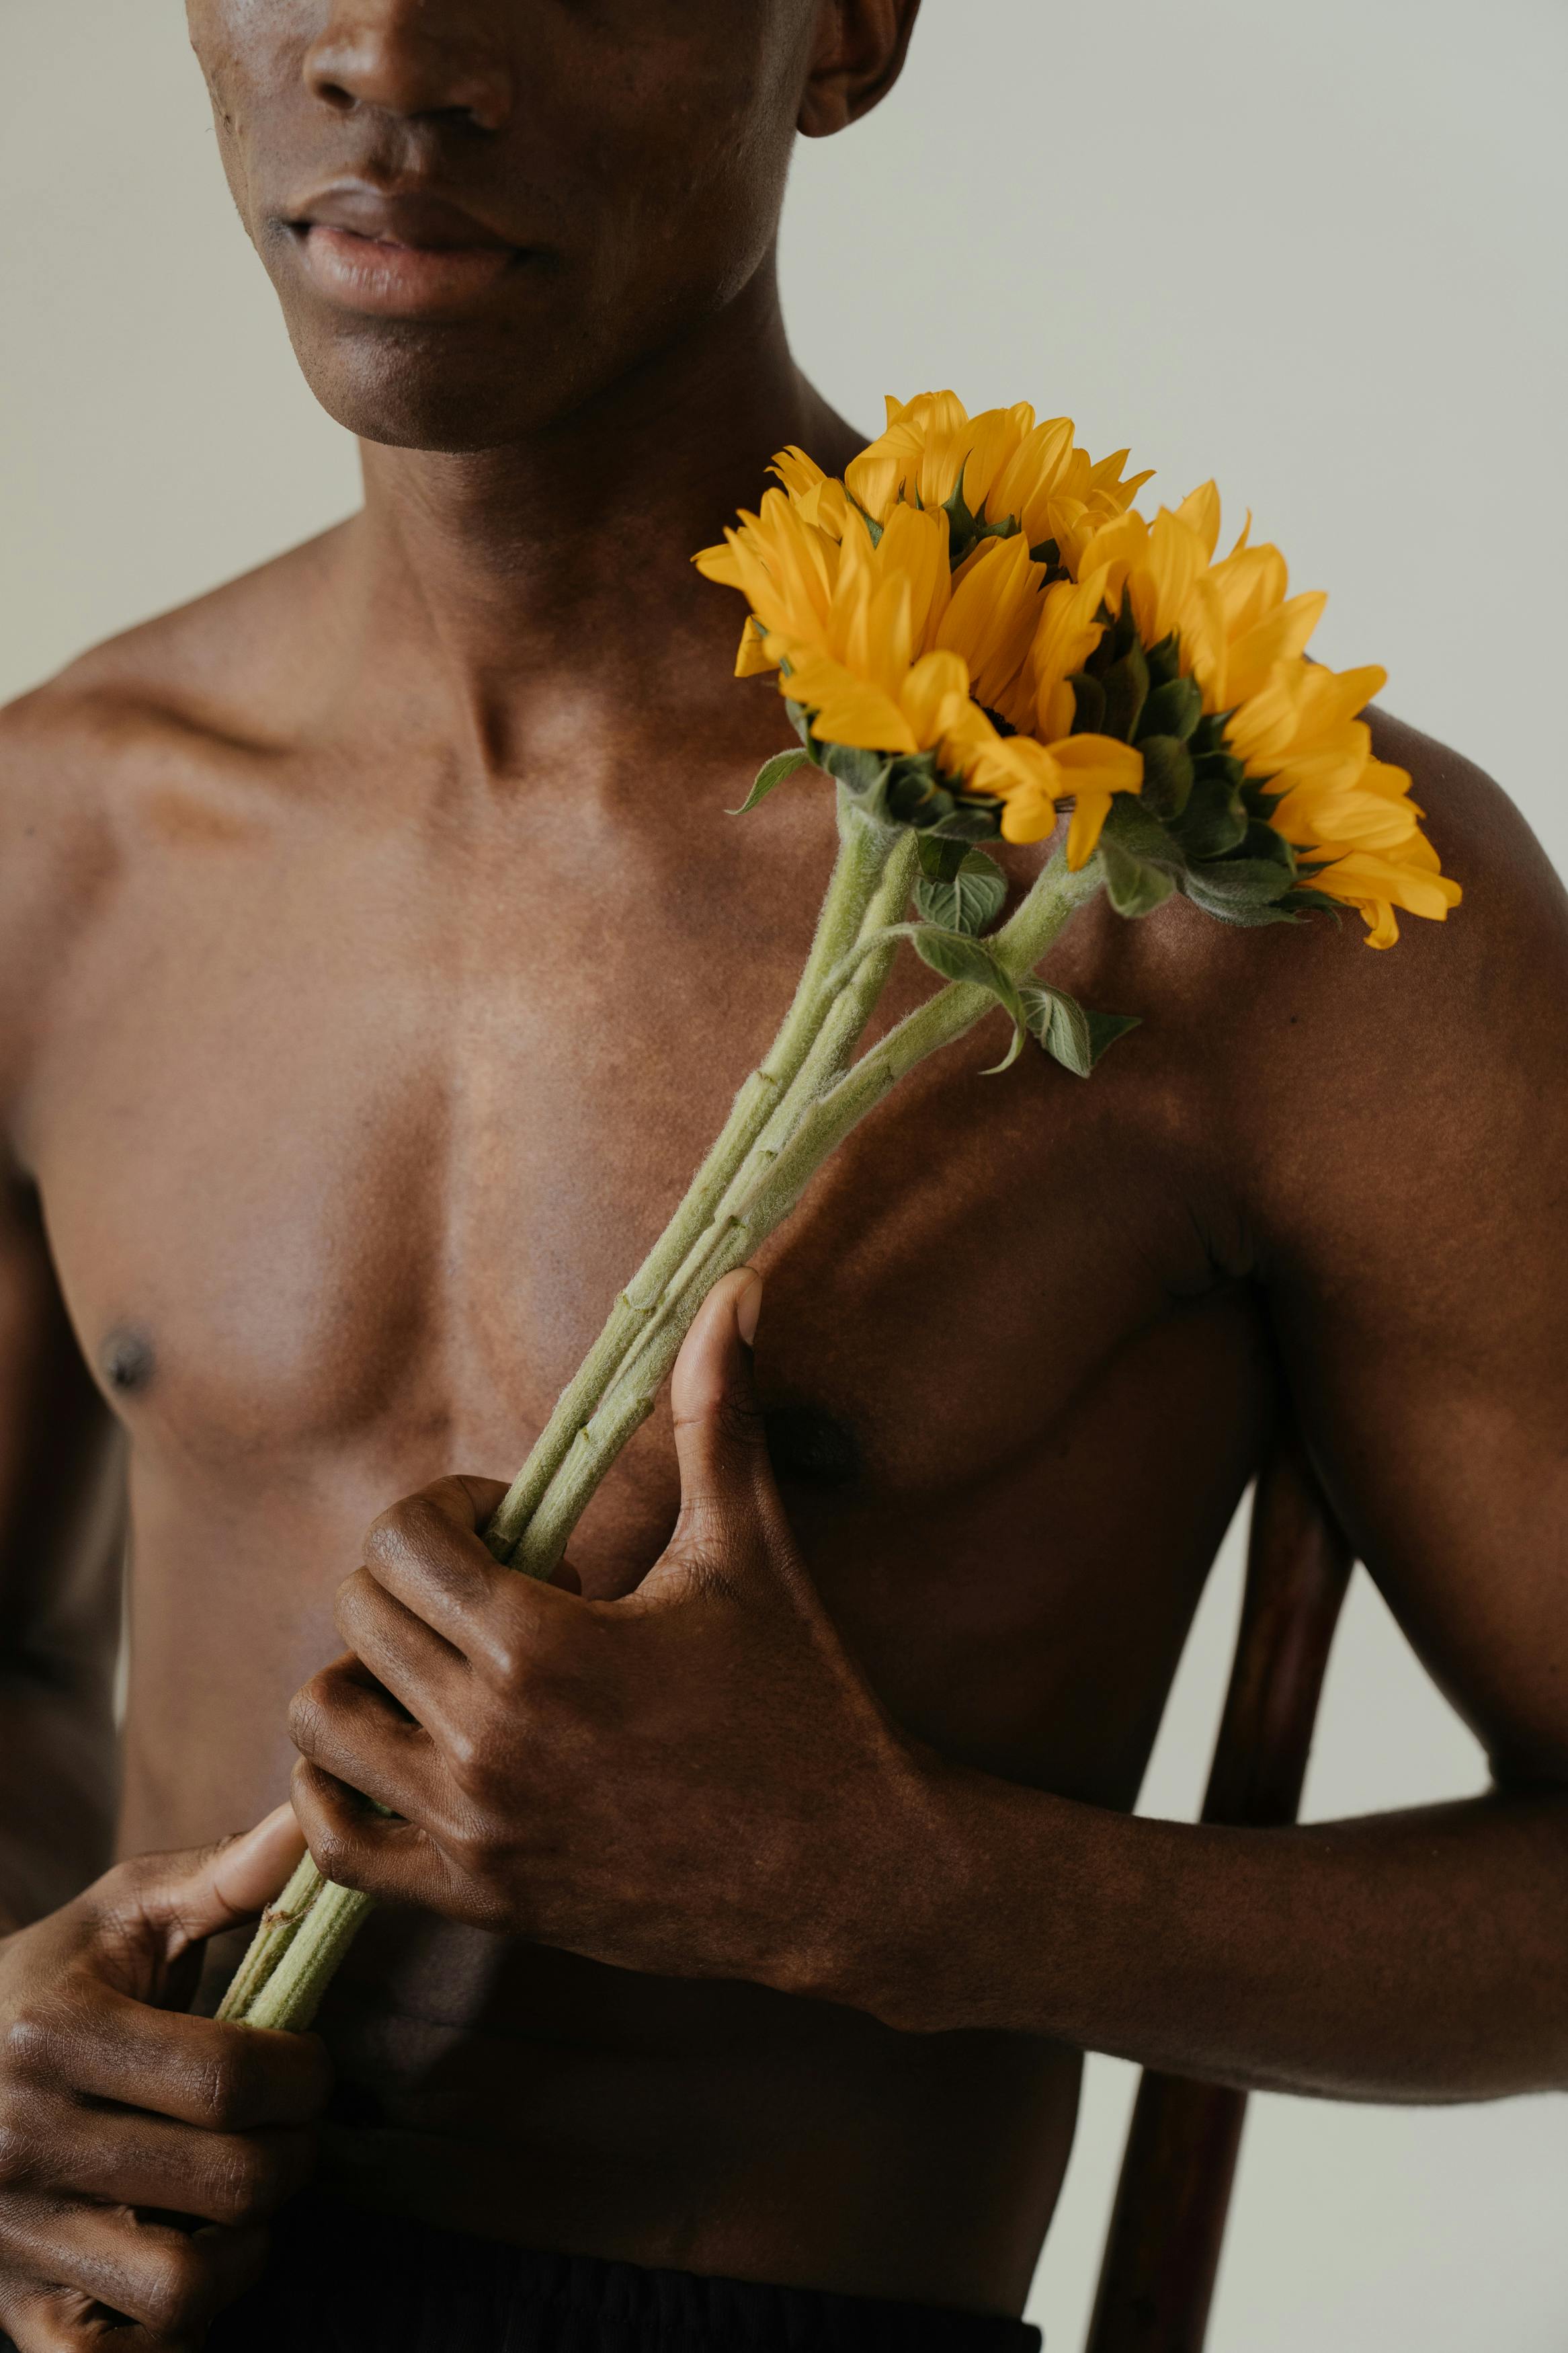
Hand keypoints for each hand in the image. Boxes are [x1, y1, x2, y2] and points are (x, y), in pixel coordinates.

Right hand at [0, 1809, 330, 2350]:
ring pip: (183, 2288)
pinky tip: (184, 2268)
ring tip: (240, 2200)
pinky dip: (171, 2335)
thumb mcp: (122, 1916)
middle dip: (294, 2156)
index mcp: (54, 2035)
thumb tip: (311, 1823)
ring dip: (244, 2251)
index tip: (309, 2064)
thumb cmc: (51, 1981)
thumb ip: (224, 1877)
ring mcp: (12, 2238)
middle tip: (291, 2131)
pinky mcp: (13, 2313)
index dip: (304, 2076)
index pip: (229, 2081)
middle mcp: (22, 2142)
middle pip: (228, 2184)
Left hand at [289, 1271, 953, 2015]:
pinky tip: (394, 1754)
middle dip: (411, 1581)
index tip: (512, 1528)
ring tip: (440, 1667)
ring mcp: (476, 1827)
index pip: (405, 1540)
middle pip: (360, 1616)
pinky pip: (338, 1847)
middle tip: (489, 1591)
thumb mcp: (750, 1553)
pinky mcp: (480, 1896)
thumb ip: (719, 1415)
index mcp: (545, 1644)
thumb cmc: (804, 1701)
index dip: (447, 1510)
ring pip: (323, 1723)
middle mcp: (489, 1738)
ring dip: (363, 1676)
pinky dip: (332, 1792)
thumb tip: (734, 1290)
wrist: (847, 1872)